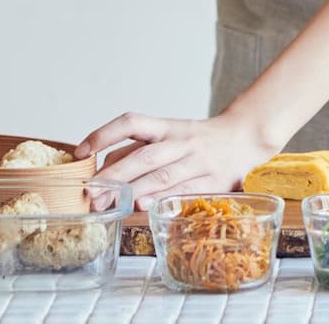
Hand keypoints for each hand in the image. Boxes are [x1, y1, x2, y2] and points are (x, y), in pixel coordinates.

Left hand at [76, 112, 281, 210]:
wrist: (246, 138)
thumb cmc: (199, 140)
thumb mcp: (169, 135)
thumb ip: (138, 149)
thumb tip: (101, 169)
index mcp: (167, 126)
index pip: (132, 123)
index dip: (104, 135)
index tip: (81, 152)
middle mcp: (181, 141)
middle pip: (144, 156)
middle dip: (114, 176)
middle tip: (91, 194)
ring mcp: (198, 162)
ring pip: (162, 175)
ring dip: (133, 191)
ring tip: (110, 204)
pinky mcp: (212, 182)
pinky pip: (183, 191)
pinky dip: (162, 199)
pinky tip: (143, 206)